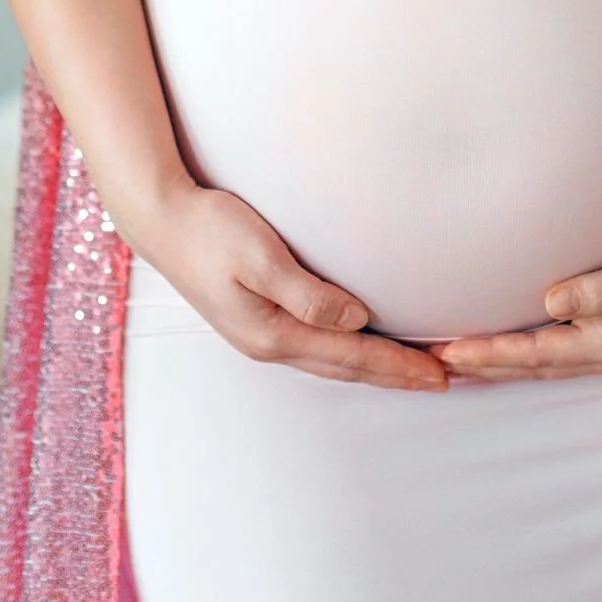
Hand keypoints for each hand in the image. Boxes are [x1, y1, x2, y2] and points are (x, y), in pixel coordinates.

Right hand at [135, 177, 449, 391]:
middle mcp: (270, 342)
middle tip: (441, 380)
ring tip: (409, 370)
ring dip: (373, 367)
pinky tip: (356, 344)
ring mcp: (261, 333)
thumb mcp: (260, 256)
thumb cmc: (210, 230)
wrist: (161, 221)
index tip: (439, 373)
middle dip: (395, 375)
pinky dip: (347, 351)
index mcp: (274, 333)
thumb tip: (356, 321)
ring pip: (332, 360)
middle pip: (347, 367)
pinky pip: (316, 345)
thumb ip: (308, 294)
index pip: (353, 355)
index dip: (399, 365)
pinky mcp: (257, 317)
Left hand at [431, 205, 601, 382]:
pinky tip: (506, 346)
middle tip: (431, 362)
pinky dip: (523, 353)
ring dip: (500, 364)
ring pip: (543, 363)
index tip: (448, 351)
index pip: (537, 354)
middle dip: (484, 366)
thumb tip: (552, 303)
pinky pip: (555, 350)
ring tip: (456, 360)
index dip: (491, 354)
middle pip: (534, 366)